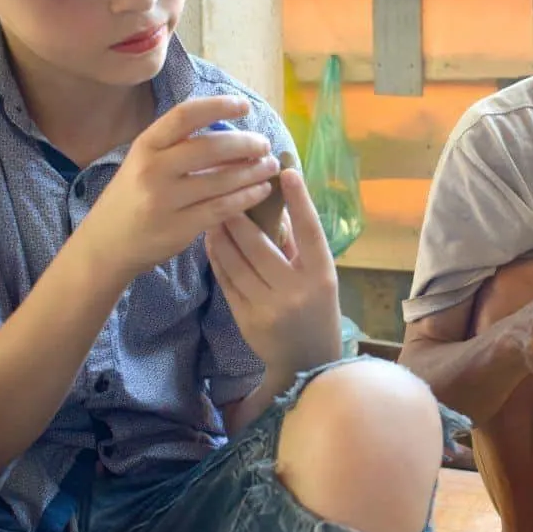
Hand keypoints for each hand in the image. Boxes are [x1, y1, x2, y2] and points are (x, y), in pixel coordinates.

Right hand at [80, 96, 278, 278]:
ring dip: (253, 171)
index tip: (245, 105)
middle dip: (246, 144)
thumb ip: (178, 147)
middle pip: (210, 148)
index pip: (185, 116)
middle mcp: (153, 169)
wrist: (106, 244)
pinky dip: (247, 197)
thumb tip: (233, 133)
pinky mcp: (179, 227)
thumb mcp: (145, 163)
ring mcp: (165, 200)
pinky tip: (262, 191)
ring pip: (222, 180)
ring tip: (270, 166)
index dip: (218, 106)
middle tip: (265, 144)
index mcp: (145, 146)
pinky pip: (223, 208)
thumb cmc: (134, 197)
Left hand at [205, 168, 342, 374]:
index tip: (287, 171)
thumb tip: (281, 204)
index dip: (300, 200)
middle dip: (240, 216)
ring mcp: (268, 306)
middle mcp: (296, 290)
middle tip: (226, 189)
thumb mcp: (319, 276)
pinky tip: (211, 241)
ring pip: (237, 262)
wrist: (307, 360)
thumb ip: (300, 245)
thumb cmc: (317, 308)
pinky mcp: (246, 317)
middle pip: (260, 245)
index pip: (310, 231)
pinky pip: (227, 280)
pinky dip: (218, 257)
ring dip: (222, 234)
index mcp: (321, 275)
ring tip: (212, 212)